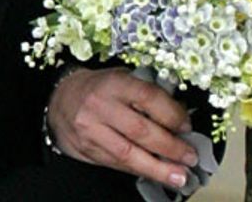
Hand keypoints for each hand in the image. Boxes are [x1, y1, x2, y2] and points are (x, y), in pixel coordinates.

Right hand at [46, 66, 197, 189]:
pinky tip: (155, 173)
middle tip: (190, 156)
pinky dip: (139, 170)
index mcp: (116, 83)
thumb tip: (180, 112)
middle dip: (169, 147)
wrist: (62, 98)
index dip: (171, 114)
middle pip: (140, 131)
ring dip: (157, 168)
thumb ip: (148, 92)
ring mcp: (91, 132)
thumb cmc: (101, 86)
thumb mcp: (124, 77)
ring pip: (128, 154)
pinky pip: (116, 164)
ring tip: (178, 175)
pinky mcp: (86, 151)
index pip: (149, 98)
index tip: (187, 126)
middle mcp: (102, 107)